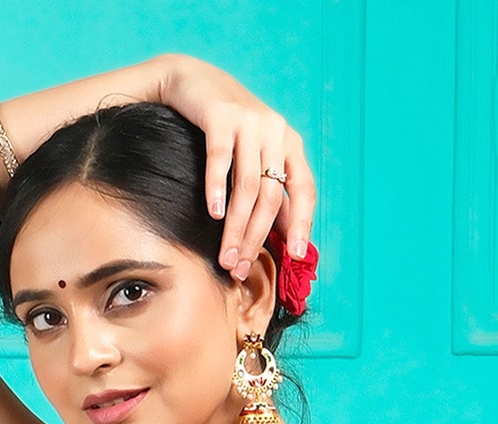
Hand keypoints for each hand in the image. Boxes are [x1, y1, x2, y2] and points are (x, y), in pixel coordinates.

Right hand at [157, 57, 316, 281]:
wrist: (193, 81)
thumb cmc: (227, 127)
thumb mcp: (255, 155)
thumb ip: (272, 190)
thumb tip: (288, 236)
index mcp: (290, 143)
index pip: (304, 190)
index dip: (302, 224)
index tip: (294, 256)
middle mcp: (275, 130)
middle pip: (271, 196)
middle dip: (256, 238)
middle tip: (239, 268)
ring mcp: (249, 121)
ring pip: (247, 185)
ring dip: (236, 226)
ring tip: (224, 257)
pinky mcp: (221, 116)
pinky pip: (221, 159)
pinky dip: (216, 189)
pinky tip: (212, 213)